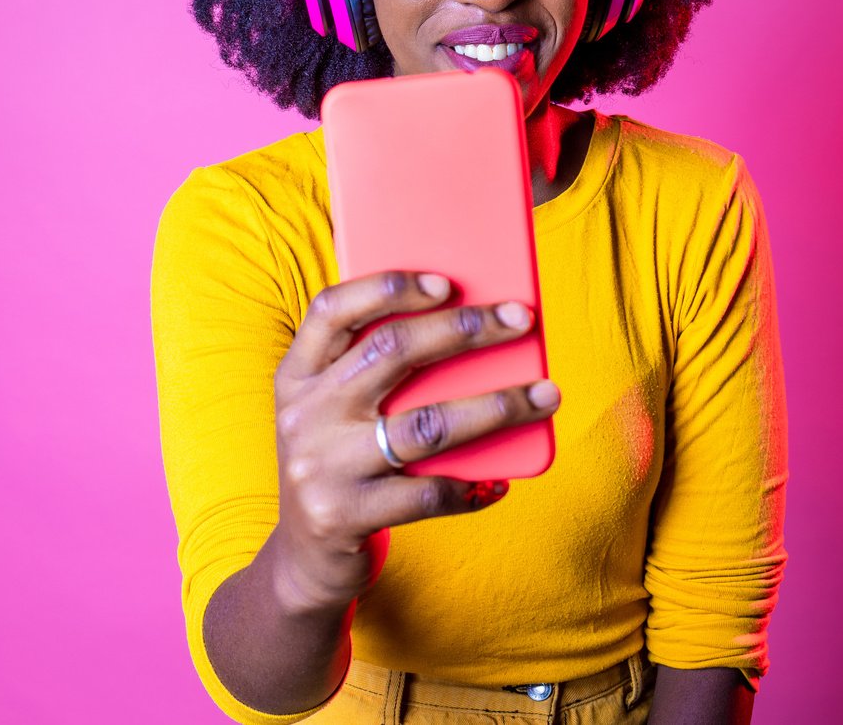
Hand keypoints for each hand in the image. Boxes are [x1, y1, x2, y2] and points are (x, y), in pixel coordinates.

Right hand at [268, 269, 560, 616]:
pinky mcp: (348, 515)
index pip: (332, 310)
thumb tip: (469, 326)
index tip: (446, 281)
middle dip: (465, 329)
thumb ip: (371, 373)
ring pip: (426, 424)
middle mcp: (304, 415)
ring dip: (496, 405)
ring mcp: (323, 466)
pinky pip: (429, 493)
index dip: (387, 287)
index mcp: (297, 376)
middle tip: (521, 318)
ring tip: (545, 393)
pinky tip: (501, 480)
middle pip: (392, 353)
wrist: (303, 562)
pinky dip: (472, 486)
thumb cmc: (337, 466)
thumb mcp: (332, 413)